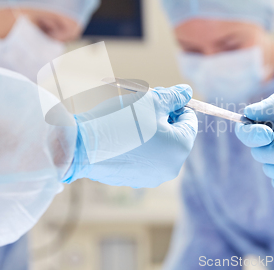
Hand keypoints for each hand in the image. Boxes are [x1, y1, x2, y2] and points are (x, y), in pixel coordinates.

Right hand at [64, 85, 197, 187]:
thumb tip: (186, 92)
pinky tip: (121, 137)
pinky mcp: (134, 180)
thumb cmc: (121, 120)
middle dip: (163, 119)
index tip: (160, 99)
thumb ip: (173, 97)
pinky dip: (137, 146)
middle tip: (144, 107)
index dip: (176, 106)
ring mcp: (152, 177)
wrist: (83, 145)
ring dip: (150, 132)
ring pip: (159, 147)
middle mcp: (171, 168)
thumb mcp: (152, 101)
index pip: (190, 121)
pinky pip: (143, 158)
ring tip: (130, 121)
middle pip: (175, 135)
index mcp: (180, 148)